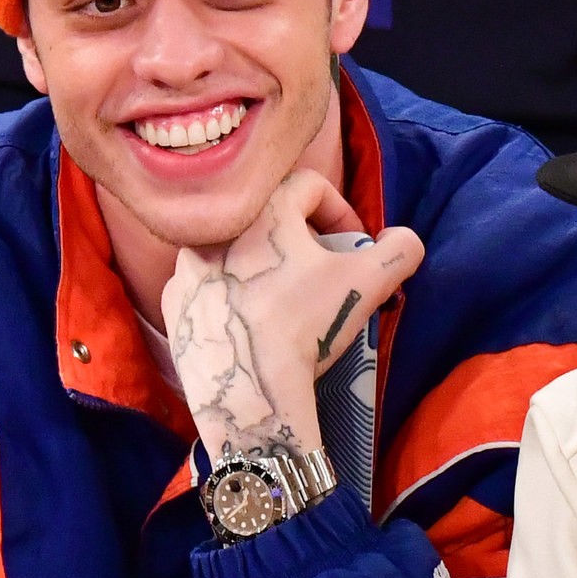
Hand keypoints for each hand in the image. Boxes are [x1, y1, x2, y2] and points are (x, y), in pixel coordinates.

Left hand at [165, 171, 424, 463]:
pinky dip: (233, 299)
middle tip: (324, 278)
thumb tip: (403, 241)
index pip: (310, 185)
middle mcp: (214, 229)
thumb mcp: (368, 283)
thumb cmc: (305, 326)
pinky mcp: (173, 306)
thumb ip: (399, 250)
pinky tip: (253, 327)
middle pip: (270, 219)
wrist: (247, 391)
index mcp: (260, 209)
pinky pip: (208, 288)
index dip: (342, 212)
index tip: (353, 249)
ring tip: (288, 305)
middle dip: (303, 243)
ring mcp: (185, 269)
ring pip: (236, 253)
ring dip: (266, 269)